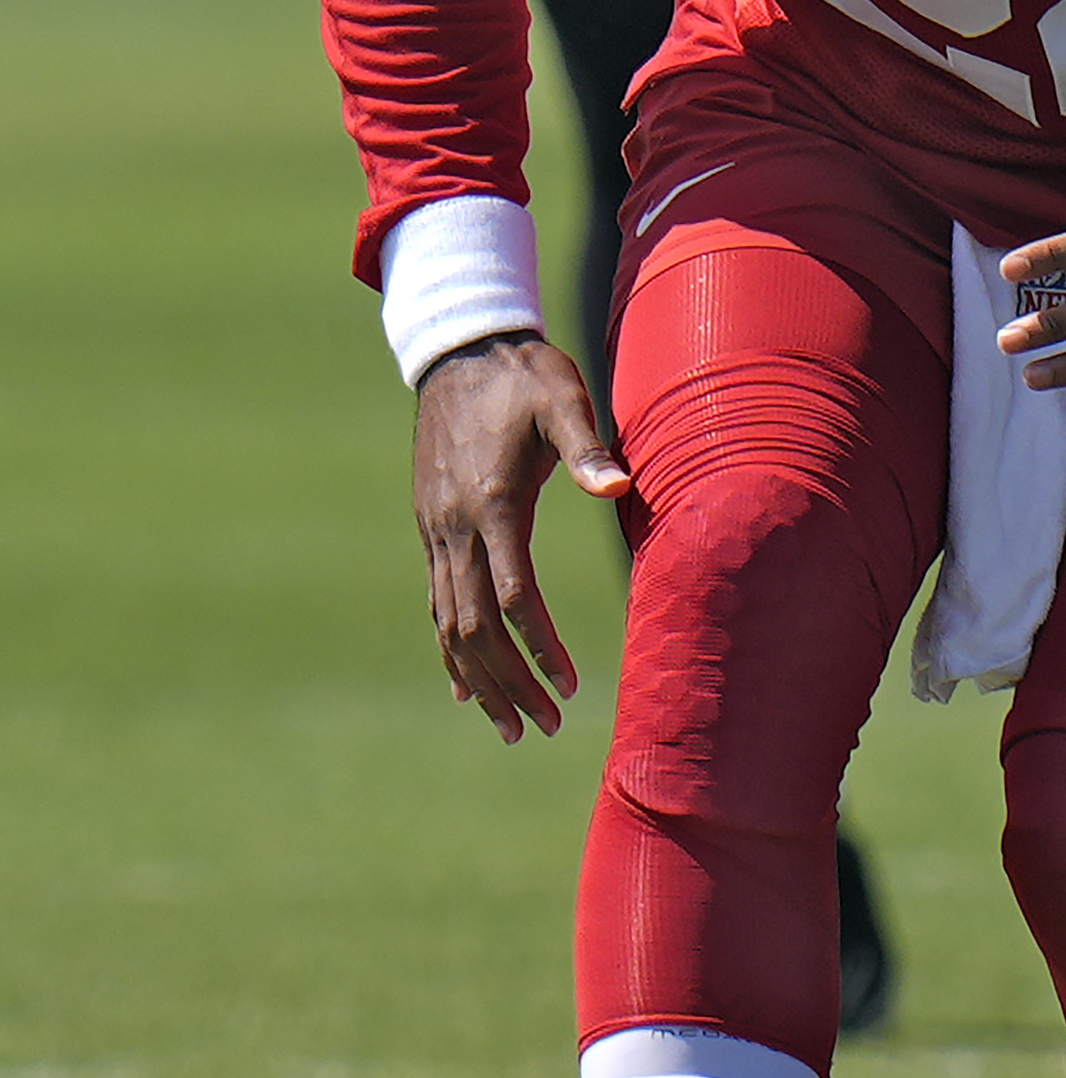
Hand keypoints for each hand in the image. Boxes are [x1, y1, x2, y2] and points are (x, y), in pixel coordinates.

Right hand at [412, 335, 630, 742]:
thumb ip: (588, 444)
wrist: (459, 349)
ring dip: (480, 679)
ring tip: (510, 728)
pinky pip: (437, 601)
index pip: (515, 595)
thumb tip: (621, 485)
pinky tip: (464, 687)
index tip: (569, 683)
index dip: (540, 644)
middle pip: (476, 626)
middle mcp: (456, 526)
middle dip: (511, 682)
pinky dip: (450, 649)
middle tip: (544, 728)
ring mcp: (437, 530)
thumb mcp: (562, 397)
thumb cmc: (524, 373)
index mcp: (494, 504)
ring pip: (450, 623)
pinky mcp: (432, 527)